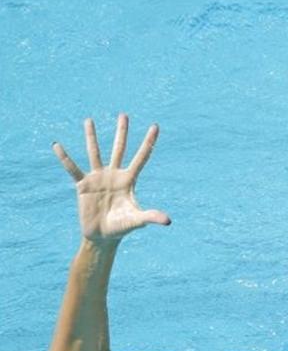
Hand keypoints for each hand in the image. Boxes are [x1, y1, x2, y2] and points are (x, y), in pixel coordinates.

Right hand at [53, 114, 170, 243]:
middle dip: (122, 132)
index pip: (142, 157)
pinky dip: (65, 158)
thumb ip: (151, 217)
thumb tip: (168, 221)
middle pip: (119, 149)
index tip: (156, 126)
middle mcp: (114, 174)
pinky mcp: (83, 185)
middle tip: (124, 114)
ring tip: (89, 120)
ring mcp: (98, 178)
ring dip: (92, 137)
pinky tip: (57, 146)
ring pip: (95, 153)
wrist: (102, 236)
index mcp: (129, 180)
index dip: (148, 142)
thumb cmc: (122, 227)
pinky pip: (72, 169)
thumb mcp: (136, 221)